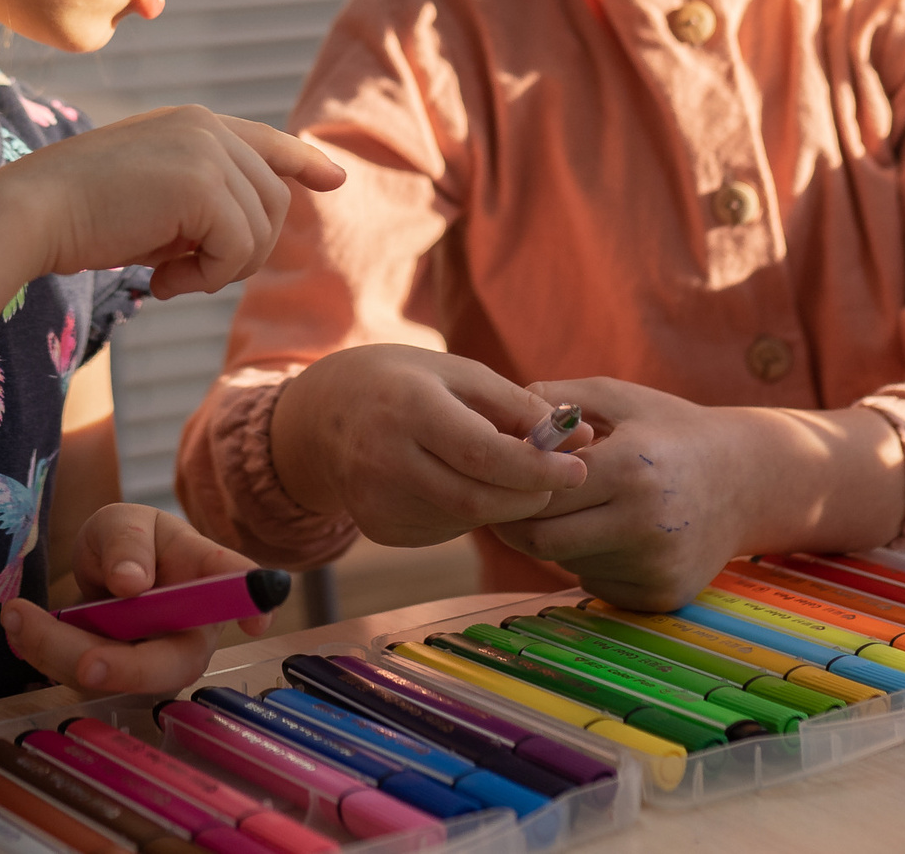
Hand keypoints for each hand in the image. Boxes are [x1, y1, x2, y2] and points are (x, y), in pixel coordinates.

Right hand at [0, 107, 345, 297]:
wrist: (32, 212)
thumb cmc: (79, 216)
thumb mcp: (151, 199)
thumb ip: (201, 200)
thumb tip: (253, 233)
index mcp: (194, 123)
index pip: (267, 142)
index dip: (303, 162)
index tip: (333, 179)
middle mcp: (208, 127)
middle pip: (274, 201)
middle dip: (241, 251)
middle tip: (182, 275)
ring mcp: (208, 151)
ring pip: (262, 230)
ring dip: (221, 269)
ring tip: (166, 275)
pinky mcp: (204, 184)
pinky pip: (239, 249)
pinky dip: (207, 279)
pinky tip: (160, 280)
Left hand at [0, 505, 269, 693]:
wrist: (102, 572)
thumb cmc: (128, 541)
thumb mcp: (123, 522)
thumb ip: (127, 543)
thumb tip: (132, 583)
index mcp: (206, 577)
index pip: (236, 586)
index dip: (251, 603)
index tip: (258, 618)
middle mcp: (191, 630)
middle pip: (170, 662)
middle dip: (123, 667)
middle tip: (83, 663)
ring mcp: (155, 663)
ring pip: (115, 677)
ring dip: (58, 651)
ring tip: (16, 612)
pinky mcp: (118, 681)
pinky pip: (81, 679)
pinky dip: (44, 655)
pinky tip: (19, 627)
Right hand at [271, 345, 589, 547]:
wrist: (321, 415)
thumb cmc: (402, 382)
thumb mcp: (458, 374)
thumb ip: (518, 406)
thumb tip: (582, 436)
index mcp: (408, 408)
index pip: (483, 455)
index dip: (537, 468)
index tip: (577, 468)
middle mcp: (385, 459)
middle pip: (478, 498)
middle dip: (530, 495)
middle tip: (560, 480)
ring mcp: (377, 501)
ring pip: (465, 518)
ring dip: (502, 503)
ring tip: (506, 471)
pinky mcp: (378, 528)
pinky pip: (444, 529)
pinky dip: (468, 512)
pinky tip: (459, 482)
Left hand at [487, 378, 904, 611]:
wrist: (750, 480)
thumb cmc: (672, 429)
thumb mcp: (619, 397)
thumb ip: (554, 399)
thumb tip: (493, 417)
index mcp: (630, 468)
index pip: (538, 494)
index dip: (510, 486)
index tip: (500, 475)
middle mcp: (645, 524)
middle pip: (541, 540)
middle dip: (518, 521)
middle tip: (511, 502)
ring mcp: (656, 566)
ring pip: (566, 563)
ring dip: (558, 540)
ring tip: (578, 509)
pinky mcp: (662, 596)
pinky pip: (597, 583)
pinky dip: (590, 561)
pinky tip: (612, 533)